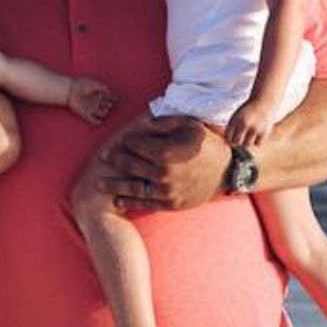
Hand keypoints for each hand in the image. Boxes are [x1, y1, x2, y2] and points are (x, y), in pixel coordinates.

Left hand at [68, 76, 116, 124]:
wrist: (69, 90)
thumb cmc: (81, 84)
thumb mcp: (92, 84)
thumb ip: (100, 87)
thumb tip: (107, 88)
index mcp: (99, 93)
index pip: (109, 96)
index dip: (114, 98)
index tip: (117, 99)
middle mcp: (96, 101)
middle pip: (106, 105)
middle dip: (109, 106)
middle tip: (111, 105)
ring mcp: (91, 108)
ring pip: (101, 113)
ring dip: (104, 113)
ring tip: (105, 112)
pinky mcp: (85, 114)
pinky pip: (92, 120)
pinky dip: (96, 122)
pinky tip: (100, 122)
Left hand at [99, 111, 231, 210]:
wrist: (227, 172)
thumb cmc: (208, 145)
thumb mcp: (190, 125)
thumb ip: (164, 122)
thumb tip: (143, 121)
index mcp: (166, 152)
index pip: (137, 145)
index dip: (127, 141)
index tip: (119, 139)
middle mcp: (163, 174)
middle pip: (131, 165)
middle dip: (116, 160)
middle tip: (103, 156)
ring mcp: (166, 191)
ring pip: (133, 187)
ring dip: (114, 186)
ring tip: (99, 184)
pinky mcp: (170, 204)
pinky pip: (146, 203)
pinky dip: (130, 203)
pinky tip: (118, 201)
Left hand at [225, 98, 275, 149]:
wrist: (264, 101)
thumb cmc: (248, 111)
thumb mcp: (236, 116)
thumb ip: (230, 129)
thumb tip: (226, 144)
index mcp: (235, 119)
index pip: (227, 137)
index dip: (229, 139)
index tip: (233, 136)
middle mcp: (244, 124)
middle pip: (236, 142)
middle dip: (237, 142)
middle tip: (242, 136)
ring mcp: (254, 128)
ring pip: (247, 145)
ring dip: (247, 142)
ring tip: (250, 134)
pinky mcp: (264, 131)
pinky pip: (257, 143)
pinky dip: (257, 141)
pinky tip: (257, 133)